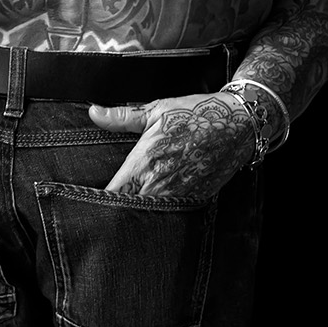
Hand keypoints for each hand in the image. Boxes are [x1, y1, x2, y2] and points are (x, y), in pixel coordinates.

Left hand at [89, 92, 254, 198]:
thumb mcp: (157, 110)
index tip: (89, 203)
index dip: (98, 202)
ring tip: (129, 210)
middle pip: (127, 211)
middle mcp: (160, 184)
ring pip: (148, 216)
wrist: (238, 124)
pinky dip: (160, 213)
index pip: (113, 195)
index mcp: (145, 162)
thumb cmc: (197, 114)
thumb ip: (122, 117)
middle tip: (106, 209)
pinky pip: (171, 214)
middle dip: (116, 211)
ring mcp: (179, 196)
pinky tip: (155, 207)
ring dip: (137, 213)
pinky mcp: (195, 200)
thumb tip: (95, 112)